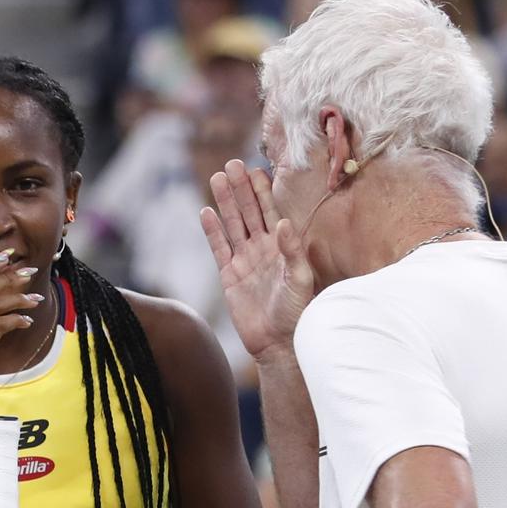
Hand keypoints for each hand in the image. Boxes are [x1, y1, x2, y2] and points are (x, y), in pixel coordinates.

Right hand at [201, 159, 315, 360]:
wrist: (278, 343)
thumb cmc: (296, 312)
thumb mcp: (300, 280)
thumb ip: (292, 251)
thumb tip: (281, 223)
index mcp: (282, 247)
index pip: (271, 211)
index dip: (263, 191)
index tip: (256, 169)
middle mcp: (262, 249)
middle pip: (249, 212)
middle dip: (241, 188)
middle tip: (232, 164)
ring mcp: (244, 261)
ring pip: (232, 225)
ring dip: (226, 202)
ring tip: (217, 178)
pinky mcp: (229, 276)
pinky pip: (219, 248)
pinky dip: (212, 231)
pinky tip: (206, 212)